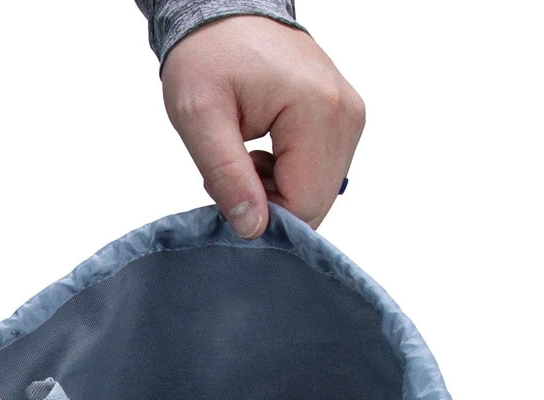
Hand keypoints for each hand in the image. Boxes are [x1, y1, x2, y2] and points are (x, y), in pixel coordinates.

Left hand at [160, 15, 364, 236]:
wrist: (224, 16)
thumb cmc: (207, 56)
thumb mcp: (199, 118)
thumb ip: (227, 176)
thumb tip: (253, 229)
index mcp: (318, 110)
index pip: (303, 204)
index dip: (262, 216)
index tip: (225, 191)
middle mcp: (347, 115)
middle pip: (315, 203)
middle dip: (268, 203)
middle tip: (231, 172)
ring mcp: (350, 118)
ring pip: (317, 193)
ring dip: (275, 192)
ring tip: (244, 158)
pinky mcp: (343, 121)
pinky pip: (319, 174)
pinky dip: (286, 177)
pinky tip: (261, 154)